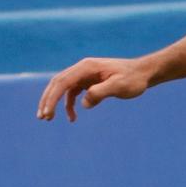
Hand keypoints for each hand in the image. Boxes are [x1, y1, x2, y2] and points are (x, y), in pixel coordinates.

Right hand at [36, 56, 153, 121]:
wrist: (143, 73)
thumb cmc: (133, 79)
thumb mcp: (119, 86)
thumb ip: (100, 93)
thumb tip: (84, 104)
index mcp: (86, 67)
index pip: (63, 82)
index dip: (52, 97)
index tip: (46, 111)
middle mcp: (82, 69)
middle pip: (57, 83)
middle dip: (48, 100)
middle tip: (42, 117)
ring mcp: (84, 75)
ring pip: (63, 88)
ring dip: (55, 102)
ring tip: (49, 118)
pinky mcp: (88, 82)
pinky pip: (73, 93)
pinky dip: (70, 104)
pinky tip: (72, 117)